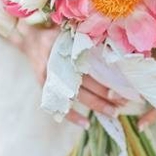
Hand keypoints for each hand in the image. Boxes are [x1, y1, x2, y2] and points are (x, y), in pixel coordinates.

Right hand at [12, 23, 126, 129]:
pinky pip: (60, 106)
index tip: (125, 85)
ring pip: (78, 96)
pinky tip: (87, 124)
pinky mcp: (45, 88)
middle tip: (125, 102)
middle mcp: (58, 65)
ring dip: (97, 106)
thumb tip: (115, 44)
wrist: (29, 40)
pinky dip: (73, 117)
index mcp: (67, 49)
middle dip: (108, 94)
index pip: (93, 66)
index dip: (109, 77)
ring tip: (114, 113)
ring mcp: (51, 79)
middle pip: (87, 83)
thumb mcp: (71, 31)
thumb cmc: (57, 34)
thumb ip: (88, 37)